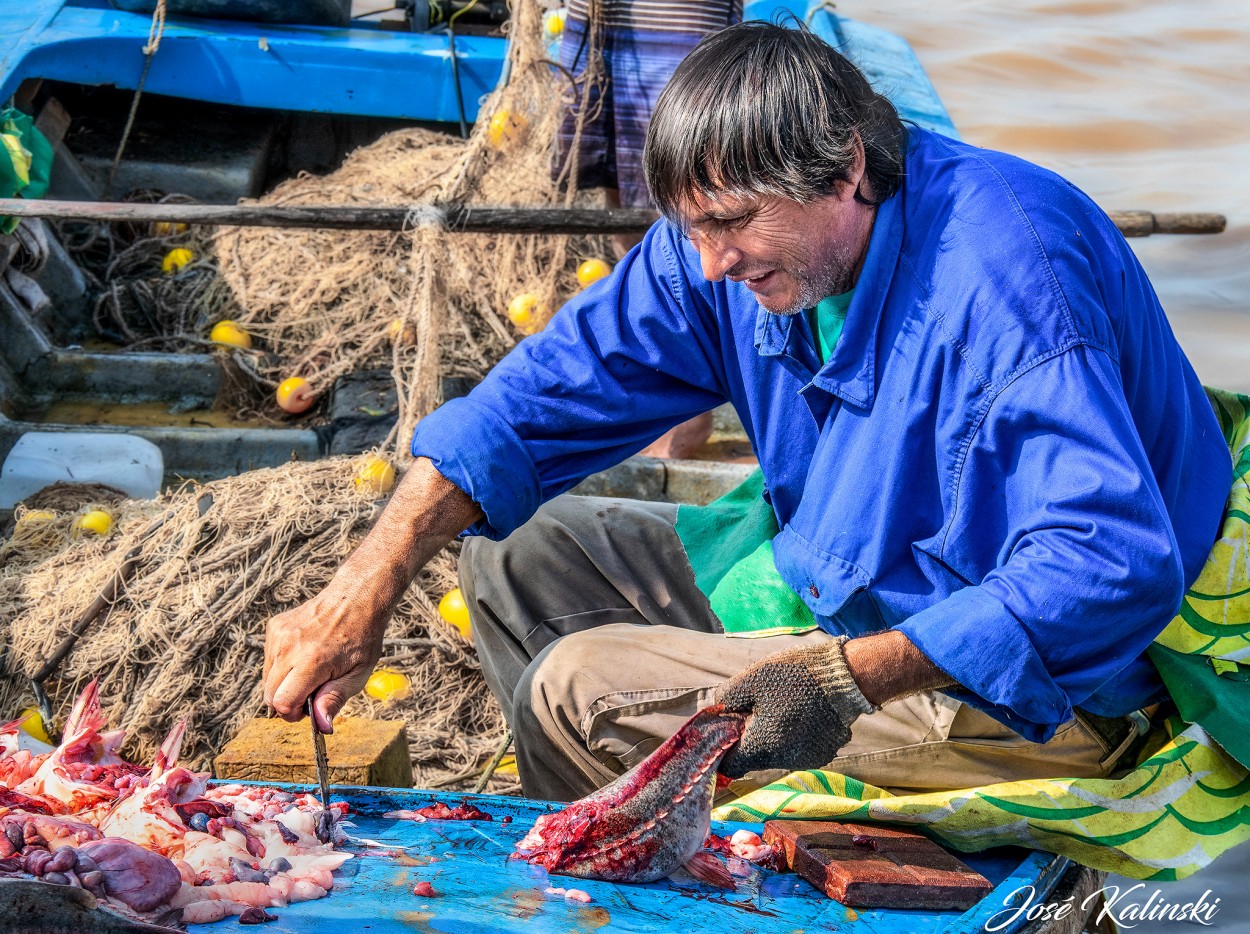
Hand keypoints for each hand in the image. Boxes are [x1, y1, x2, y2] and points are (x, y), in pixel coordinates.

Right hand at [263, 578, 387, 732]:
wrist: (356, 598)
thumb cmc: (362, 638)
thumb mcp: (358, 674)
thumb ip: (335, 700)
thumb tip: (322, 727)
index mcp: (312, 661)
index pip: (281, 702)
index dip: (293, 714)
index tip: (307, 711)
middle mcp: (289, 647)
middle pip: (269, 694)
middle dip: (287, 701)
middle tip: (313, 691)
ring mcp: (279, 635)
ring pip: (267, 678)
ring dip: (285, 682)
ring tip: (312, 669)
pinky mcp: (274, 628)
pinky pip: (269, 659)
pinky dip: (282, 665)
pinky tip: (304, 654)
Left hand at [714, 636, 876, 776]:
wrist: (845, 679)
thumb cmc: (793, 677)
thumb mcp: (750, 679)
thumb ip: (726, 698)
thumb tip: (720, 711)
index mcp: (760, 747)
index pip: (730, 765)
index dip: (724, 747)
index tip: (729, 727)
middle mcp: (782, 761)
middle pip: (754, 758)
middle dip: (750, 736)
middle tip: (757, 708)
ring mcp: (806, 760)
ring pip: (777, 753)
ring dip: (773, 735)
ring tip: (783, 705)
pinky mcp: (823, 753)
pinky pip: (799, 749)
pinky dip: (794, 735)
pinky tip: (802, 712)